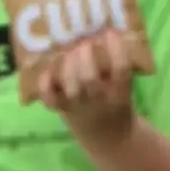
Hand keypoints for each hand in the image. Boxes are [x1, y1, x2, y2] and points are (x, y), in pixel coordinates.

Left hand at [37, 28, 134, 148]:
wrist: (109, 139)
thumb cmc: (116, 104)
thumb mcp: (124, 87)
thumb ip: (115, 66)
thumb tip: (102, 32)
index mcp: (120, 93)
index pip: (121, 69)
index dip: (115, 48)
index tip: (110, 32)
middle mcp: (99, 100)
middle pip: (89, 78)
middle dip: (84, 55)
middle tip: (84, 42)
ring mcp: (79, 107)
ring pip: (71, 85)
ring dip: (68, 65)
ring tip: (68, 51)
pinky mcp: (62, 111)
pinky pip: (50, 99)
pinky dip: (45, 84)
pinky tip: (47, 71)